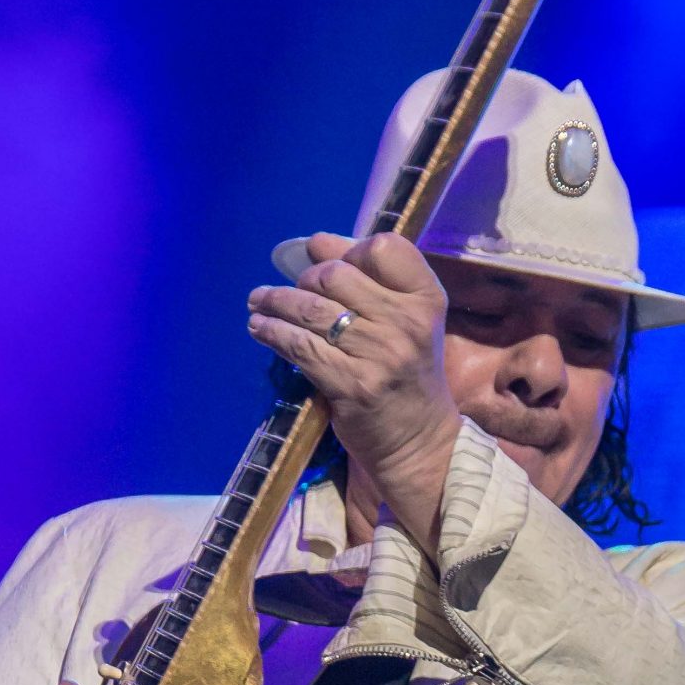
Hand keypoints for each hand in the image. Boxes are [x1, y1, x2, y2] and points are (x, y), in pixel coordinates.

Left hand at [247, 232, 460, 547]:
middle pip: (338, 274)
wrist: (419, 442)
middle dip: (303, 279)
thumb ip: (369, 282)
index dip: (348, 248)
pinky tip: (260, 329)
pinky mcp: (351, 384)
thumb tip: (316, 242)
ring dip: (275, 302)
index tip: (323, 260)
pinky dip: (272, 333)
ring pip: (312, 309)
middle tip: (286, 291)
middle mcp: (406, 322)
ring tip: (258, 302)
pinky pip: (300, 346)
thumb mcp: (405, 325)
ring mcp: (379, 354)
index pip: (386, 247)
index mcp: (426, 299)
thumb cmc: (407, 378)